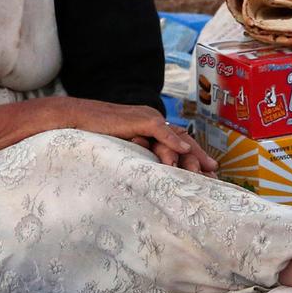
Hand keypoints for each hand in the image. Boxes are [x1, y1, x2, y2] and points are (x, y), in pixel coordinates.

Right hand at [70, 99, 216, 174]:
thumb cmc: (96, 136)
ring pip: (177, 137)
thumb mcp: (124, 148)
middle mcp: (154, 119)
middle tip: (214, 174)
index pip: (179, 142)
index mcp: (152, 126)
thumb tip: (150, 175)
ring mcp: (148, 117)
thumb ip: (139, 155)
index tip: (208, 173)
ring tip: (204, 170)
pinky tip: (182, 153)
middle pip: (184, 140)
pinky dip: (172, 141)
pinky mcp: (139, 119)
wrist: (77, 119)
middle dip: (200, 157)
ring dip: (191, 155)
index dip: (194, 156)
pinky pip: (160, 130)